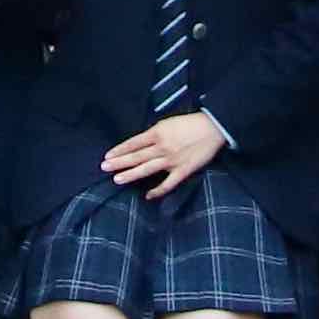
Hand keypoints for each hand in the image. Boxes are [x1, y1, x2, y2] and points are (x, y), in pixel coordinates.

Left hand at [104, 112, 226, 197]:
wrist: (213, 128)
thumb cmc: (190, 123)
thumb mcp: (168, 123)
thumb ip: (154, 134)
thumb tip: (139, 143)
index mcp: (158, 132)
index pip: (133, 143)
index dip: (119, 150)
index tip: (107, 156)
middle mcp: (162, 147)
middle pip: (136, 156)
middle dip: (119, 162)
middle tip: (104, 167)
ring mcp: (172, 160)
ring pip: (147, 169)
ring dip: (131, 174)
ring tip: (117, 179)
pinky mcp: (182, 171)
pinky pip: (168, 184)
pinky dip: (157, 191)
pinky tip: (147, 196)